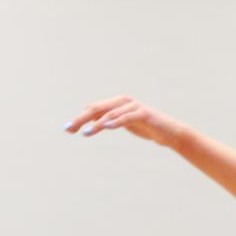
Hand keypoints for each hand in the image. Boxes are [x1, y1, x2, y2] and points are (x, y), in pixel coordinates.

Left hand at [65, 96, 184, 145]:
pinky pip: (126, 117)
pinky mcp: (143, 114)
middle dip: (81, 119)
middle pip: (97, 109)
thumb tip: (89, 118)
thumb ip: (107, 119)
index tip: (66, 129)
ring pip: (110, 113)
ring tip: (84, 133)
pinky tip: (105, 127)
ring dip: (96, 123)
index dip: (79, 119)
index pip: (93, 109)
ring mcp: (134, 107)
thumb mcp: (123, 123)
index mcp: (117, 103)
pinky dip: (115, 121)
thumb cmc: (146, 127)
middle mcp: (123, 102)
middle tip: (68, 129)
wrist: (170, 132)